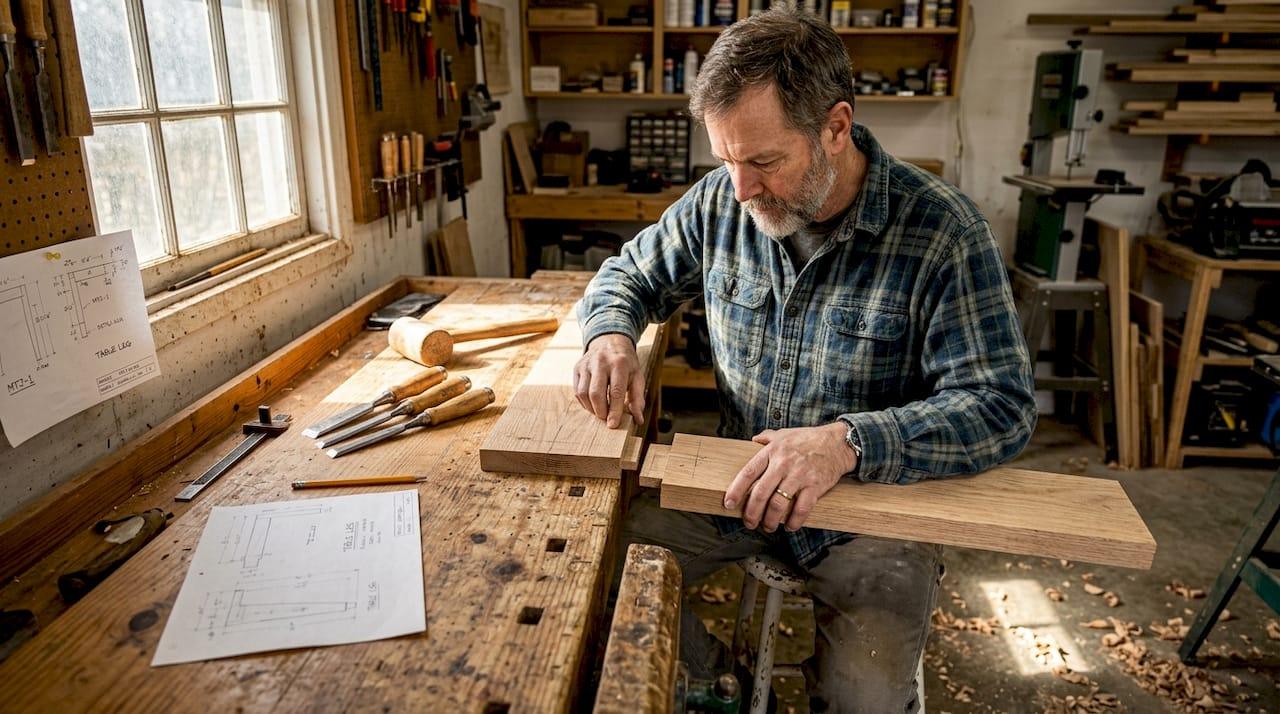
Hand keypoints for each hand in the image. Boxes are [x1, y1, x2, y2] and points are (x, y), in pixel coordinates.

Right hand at [573, 333, 645, 428]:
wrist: (610, 340)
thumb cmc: (626, 363)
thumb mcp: (637, 376)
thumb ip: (637, 398)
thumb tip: (638, 419)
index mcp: (619, 363)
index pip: (616, 392)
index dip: (614, 411)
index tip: (613, 424)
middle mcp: (601, 362)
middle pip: (596, 393)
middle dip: (600, 411)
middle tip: (606, 419)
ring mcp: (586, 364)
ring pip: (583, 393)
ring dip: (591, 408)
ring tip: (600, 412)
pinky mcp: (577, 367)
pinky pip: (577, 390)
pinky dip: (584, 402)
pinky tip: (592, 404)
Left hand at [723, 423, 856, 532]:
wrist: (838, 443)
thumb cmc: (808, 439)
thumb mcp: (784, 433)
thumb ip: (767, 437)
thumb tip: (754, 440)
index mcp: (772, 452)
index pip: (748, 473)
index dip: (736, 490)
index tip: (729, 504)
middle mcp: (783, 464)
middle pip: (760, 493)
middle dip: (751, 513)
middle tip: (749, 523)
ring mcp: (799, 476)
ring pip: (778, 504)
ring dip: (770, 520)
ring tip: (768, 526)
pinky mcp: (815, 486)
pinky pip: (801, 509)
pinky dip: (794, 522)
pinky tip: (789, 526)